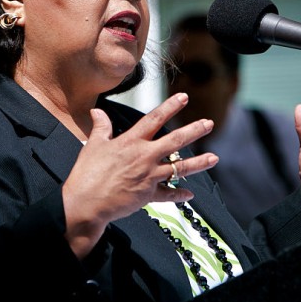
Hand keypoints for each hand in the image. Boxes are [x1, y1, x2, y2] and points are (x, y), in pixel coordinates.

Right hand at [62, 92, 217, 258]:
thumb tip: (97, 111)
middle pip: (176, 140)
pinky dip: (179, 194)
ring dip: (199, 162)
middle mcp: (145, 157)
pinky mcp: (149, 195)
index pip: (155, 119)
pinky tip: (190, 194)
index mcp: (131, 142)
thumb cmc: (87, 174)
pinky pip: (169, 194)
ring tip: (214, 158)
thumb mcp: (93, 145)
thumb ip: (101, 127)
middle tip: (208, 123)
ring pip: (180, 167)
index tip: (184, 98)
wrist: (86, 203)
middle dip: (194, 130)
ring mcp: (149, 176)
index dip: (170, 107)